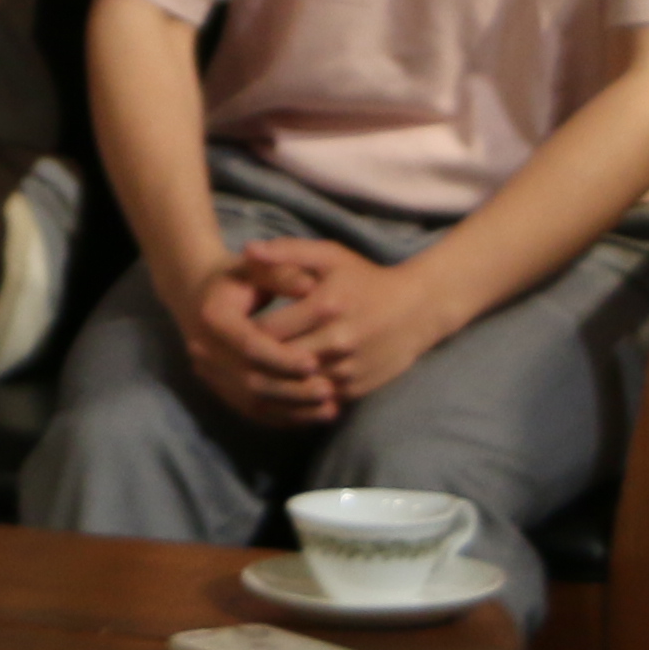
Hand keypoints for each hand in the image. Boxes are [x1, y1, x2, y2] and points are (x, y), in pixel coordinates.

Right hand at [165, 247, 343, 427]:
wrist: (201, 293)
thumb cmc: (238, 276)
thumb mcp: (258, 266)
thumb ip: (282, 275)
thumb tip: (310, 286)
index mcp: (213, 317)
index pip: (249, 345)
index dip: (282, 357)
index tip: (314, 362)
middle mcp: (205, 349)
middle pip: (250, 380)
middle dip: (292, 388)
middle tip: (328, 390)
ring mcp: (210, 374)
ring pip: (253, 402)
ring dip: (293, 408)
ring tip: (329, 407)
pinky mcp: (221, 389)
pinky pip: (253, 411)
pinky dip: (285, 417)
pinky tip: (314, 415)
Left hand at [243, 237, 457, 402]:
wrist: (417, 310)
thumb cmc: (366, 279)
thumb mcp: (329, 256)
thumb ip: (287, 252)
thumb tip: (247, 250)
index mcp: (326, 305)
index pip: (268, 331)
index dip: (244, 335)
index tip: (231, 332)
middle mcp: (338, 340)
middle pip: (278, 361)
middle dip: (252, 361)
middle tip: (231, 359)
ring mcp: (348, 368)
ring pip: (295, 386)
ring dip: (271, 383)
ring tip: (247, 375)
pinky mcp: (356, 389)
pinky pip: (315, 399)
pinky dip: (296, 397)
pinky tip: (278, 389)